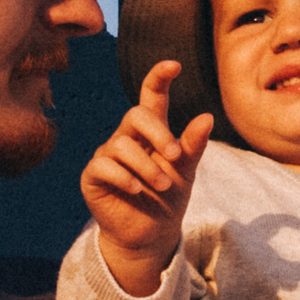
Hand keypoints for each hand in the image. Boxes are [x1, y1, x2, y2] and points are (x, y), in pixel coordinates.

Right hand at [82, 61, 213, 296]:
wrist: (150, 235)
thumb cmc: (167, 199)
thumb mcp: (185, 172)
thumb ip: (192, 147)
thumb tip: (207, 117)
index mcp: (151, 132)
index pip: (151, 97)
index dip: (159, 78)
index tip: (175, 64)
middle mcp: (126, 138)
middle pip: (135, 115)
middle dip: (158, 132)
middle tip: (174, 156)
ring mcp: (107, 156)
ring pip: (122, 144)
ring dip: (146, 166)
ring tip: (161, 186)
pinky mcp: (93, 176)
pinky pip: (104, 166)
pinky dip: (123, 176)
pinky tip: (136, 189)